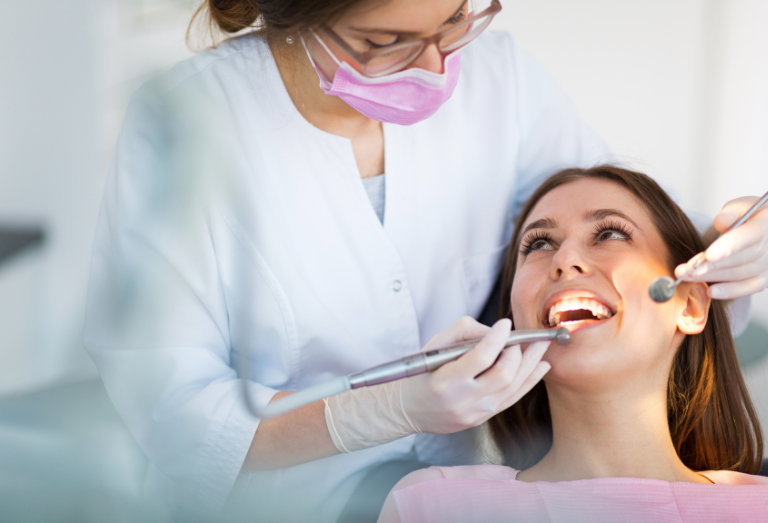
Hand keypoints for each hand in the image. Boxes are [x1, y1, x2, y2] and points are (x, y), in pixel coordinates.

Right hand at [323, 317, 550, 451]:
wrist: (409, 409)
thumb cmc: (420, 373)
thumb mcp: (434, 346)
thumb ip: (465, 333)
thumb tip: (495, 332)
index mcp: (446, 380)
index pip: (481, 357)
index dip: (497, 338)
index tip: (504, 324)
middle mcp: (463, 400)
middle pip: (503, 374)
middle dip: (518, 352)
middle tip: (519, 339)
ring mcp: (476, 412)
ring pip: (514, 387)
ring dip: (531, 364)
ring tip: (541, 346)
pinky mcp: (483, 418)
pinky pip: (513, 398)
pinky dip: (530, 380)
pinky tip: (541, 367)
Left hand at [676, 196, 767, 298]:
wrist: (763, 227)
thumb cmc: (748, 215)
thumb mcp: (740, 206)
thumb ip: (730, 213)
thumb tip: (721, 220)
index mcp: (765, 225)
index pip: (747, 237)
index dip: (728, 247)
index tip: (709, 256)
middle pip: (739, 259)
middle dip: (711, 266)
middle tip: (687, 270)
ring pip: (740, 274)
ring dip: (712, 277)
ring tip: (688, 277)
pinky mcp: (765, 278)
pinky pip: (748, 287)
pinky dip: (730, 291)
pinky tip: (710, 292)